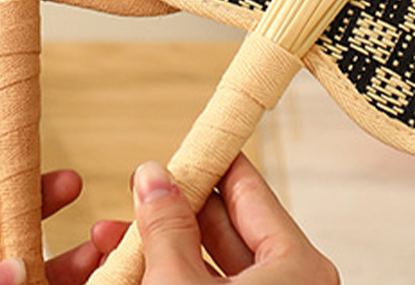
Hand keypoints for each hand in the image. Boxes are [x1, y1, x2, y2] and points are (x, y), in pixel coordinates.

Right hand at [134, 154, 338, 283]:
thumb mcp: (178, 284)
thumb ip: (166, 226)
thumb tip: (153, 176)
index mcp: (297, 268)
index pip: (246, 186)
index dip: (207, 161)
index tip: (181, 144)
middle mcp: (292, 284)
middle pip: (226, 222)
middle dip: (174, 207)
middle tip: (140, 190)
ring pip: (210, 261)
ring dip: (163, 243)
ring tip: (117, 233)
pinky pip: (207, 284)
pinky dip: (172, 273)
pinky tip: (129, 265)